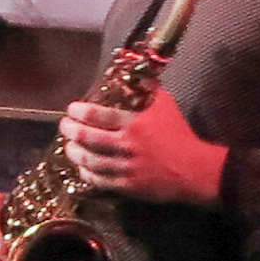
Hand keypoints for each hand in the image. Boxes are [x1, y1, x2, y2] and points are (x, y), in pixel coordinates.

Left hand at [59, 93, 225, 205]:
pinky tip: (82, 169)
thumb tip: (138, 74)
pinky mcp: (127, 186)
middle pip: (88, 138)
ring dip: (74, 153)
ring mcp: (125, 167)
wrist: (195, 169)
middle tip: (64, 126)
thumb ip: (149, 91)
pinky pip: (99, 180)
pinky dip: (86, 174)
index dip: (79, 111)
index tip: (71, 109)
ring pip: (90, 160)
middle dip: (71, 130)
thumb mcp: (166, 106)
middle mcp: (126, 145)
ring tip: (69, 147)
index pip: (98, 115)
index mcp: (134, 124)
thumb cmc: (179, 134)